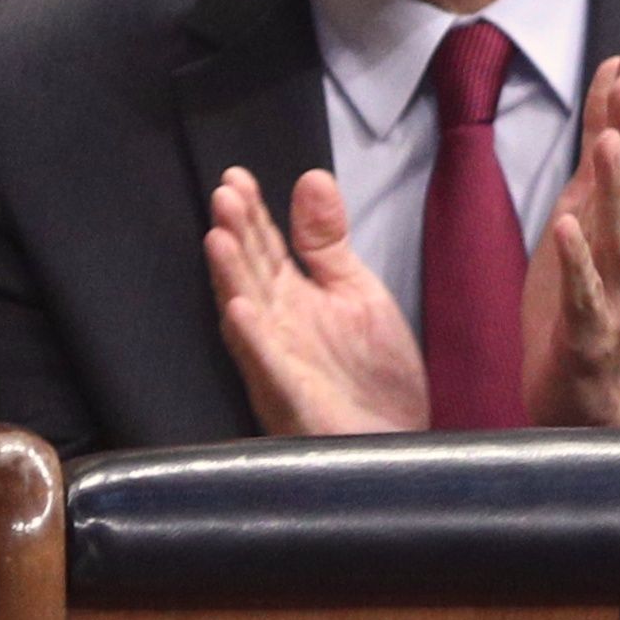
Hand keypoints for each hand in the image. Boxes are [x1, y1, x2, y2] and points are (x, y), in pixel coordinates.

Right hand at [205, 165, 426, 434]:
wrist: (400, 443)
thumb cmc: (372, 372)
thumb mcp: (356, 292)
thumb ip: (328, 241)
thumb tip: (312, 176)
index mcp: (292, 299)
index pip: (264, 248)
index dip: (251, 215)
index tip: (237, 177)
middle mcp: (276, 328)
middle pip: (249, 276)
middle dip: (236, 237)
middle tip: (224, 196)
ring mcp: (280, 366)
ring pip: (247, 318)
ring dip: (231, 280)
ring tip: (218, 240)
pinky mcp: (293, 402)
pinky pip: (268, 370)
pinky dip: (255, 341)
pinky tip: (240, 311)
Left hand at [523, 45, 619, 427]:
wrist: (599, 401)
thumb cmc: (588, 307)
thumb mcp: (586, 222)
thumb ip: (598, 164)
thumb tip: (611, 97)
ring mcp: (612, 293)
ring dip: (618, 188)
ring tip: (612, 142)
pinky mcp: (587, 335)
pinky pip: (587, 295)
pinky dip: (579, 262)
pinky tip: (567, 227)